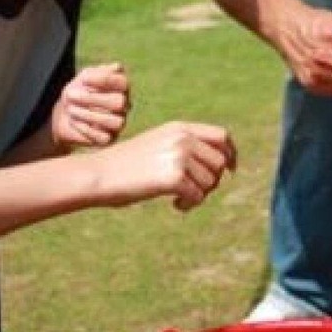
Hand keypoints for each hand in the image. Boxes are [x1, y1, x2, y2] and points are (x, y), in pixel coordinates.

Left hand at [51, 63, 130, 148]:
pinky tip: (74, 122)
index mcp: (121, 88)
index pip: (122, 83)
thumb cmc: (75, 94)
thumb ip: (97, 72)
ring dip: (89, 115)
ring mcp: (118, 123)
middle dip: (92, 98)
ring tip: (71, 109)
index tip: (83, 79)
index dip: (104, 80)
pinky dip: (86, 129)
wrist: (61, 116)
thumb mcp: (82, 79)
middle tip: (70, 95)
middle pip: (119, 103)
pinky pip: (103, 137)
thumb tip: (116, 68)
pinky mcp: (109, 140)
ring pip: (115, 122)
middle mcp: (124, 106)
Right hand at [90, 121, 236, 210]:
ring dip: (199, 195)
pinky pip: (198, 196)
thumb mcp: (158, 144)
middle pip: (220, 162)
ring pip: (211, 182)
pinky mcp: (174, 177)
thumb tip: (222, 166)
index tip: (231, 170)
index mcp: (179, 127)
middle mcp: (182, 138)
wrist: (100, 174)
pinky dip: (189, 204)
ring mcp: (179, 156)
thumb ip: (185, 147)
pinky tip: (174, 204)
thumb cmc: (126, 164)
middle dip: (213, 180)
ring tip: (179, 198)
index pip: (221, 136)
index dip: (231, 154)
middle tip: (195, 191)